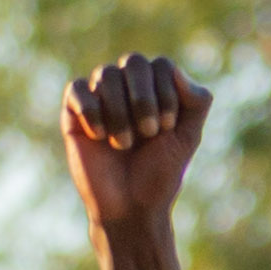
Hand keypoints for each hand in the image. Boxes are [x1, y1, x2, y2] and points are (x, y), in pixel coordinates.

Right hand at [64, 54, 214, 230]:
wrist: (131, 208)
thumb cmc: (159, 173)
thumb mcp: (188, 137)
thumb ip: (197, 100)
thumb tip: (172, 70)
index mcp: (155, 87)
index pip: (161, 66)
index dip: (166, 94)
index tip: (166, 129)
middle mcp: (127, 86)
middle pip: (134, 61)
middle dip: (144, 99)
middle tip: (148, 133)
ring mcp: (99, 97)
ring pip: (106, 75)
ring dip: (120, 112)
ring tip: (124, 144)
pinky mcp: (73, 113)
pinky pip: (76, 89)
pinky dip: (91, 110)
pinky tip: (99, 136)